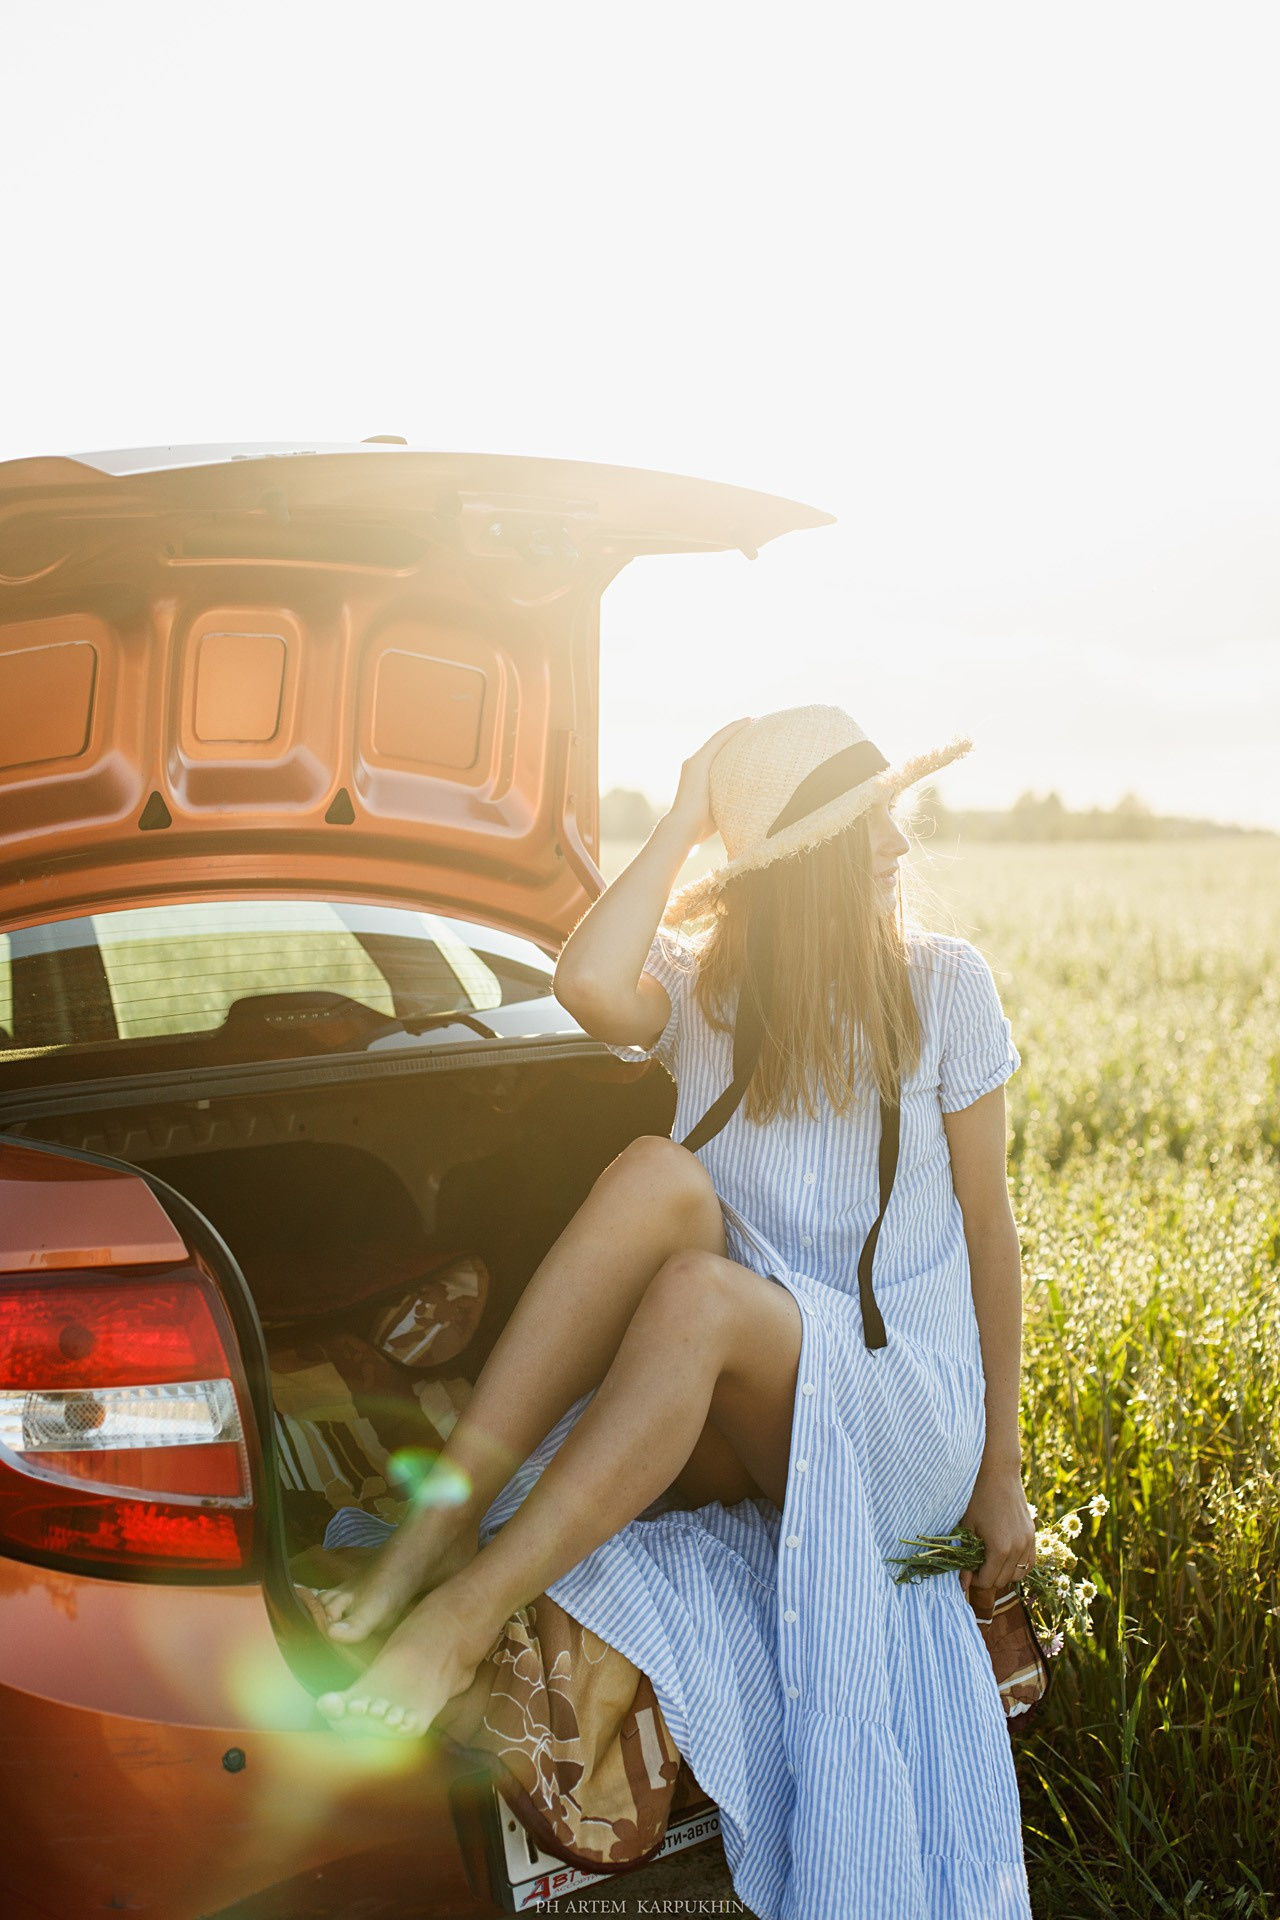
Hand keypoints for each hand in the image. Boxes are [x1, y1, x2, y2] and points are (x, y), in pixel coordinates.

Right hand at [667, 718, 752, 844]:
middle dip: (733, 734)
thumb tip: (746, 809)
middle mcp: (693, 765)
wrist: (683, 828)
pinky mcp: (698, 762)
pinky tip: (748, 721)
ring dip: (735, 728)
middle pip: (717, 744)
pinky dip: (733, 730)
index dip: (730, 745)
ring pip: (718, 738)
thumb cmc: (700, 828)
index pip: (716, 756)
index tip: (746, 740)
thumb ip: (727, 804)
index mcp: (697, 777)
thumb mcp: (717, 810)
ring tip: (752, 720)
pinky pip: (719, 740)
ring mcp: (694, 762)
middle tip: (752, 726)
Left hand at [957, 1462, 1035, 1595]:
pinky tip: (1005, 1557)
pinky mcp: (1032, 1534)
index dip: (974, 1580)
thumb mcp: (967, 1528)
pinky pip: (1030, 1562)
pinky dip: (1018, 1565)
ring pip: (1018, 1574)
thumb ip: (965, 1559)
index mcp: (1000, 1548)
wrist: (997, 1472)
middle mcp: (1018, 1548)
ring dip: (1003, 1573)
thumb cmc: (977, 1497)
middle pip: (1003, 1580)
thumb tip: (962, 1585)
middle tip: (975, 1564)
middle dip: (987, 1577)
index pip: (988, 1581)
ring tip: (989, 1559)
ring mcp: (1028, 1541)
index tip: (966, 1570)